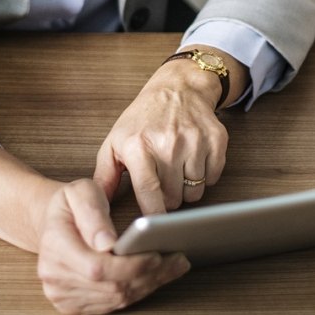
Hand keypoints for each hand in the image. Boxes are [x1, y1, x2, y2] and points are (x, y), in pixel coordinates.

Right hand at [37, 179, 189, 314]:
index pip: (98, 268)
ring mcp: (63, 295)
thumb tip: (107, 242)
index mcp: (55, 247)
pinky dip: (137, 291)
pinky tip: (156, 276)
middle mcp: (55, 277)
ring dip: (149, 285)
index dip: (130, 265)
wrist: (53, 222)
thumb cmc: (70, 204)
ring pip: (114, 299)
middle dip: (149, 275)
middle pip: (110, 287)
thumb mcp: (80, 191)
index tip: (156, 255)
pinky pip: (111, 304)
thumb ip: (93, 212)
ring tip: (174, 266)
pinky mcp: (74, 305)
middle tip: (178, 258)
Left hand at [93, 53, 232, 213]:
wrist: (178, 87)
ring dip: (187, 187)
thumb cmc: (144, 118)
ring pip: (195, 192)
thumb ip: (105, 176)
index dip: (152, 216)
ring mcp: (195, 140)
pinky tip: (194, 159)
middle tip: (163, 178)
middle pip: (174, 199)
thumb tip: (97, 207)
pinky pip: (214, 178)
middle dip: (168, 197)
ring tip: (177, 167)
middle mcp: (168, 143)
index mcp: (139, 145)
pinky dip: (205, 175)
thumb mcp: (115, 141)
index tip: (152, 227)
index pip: (149, 194)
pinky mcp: (216, 139)